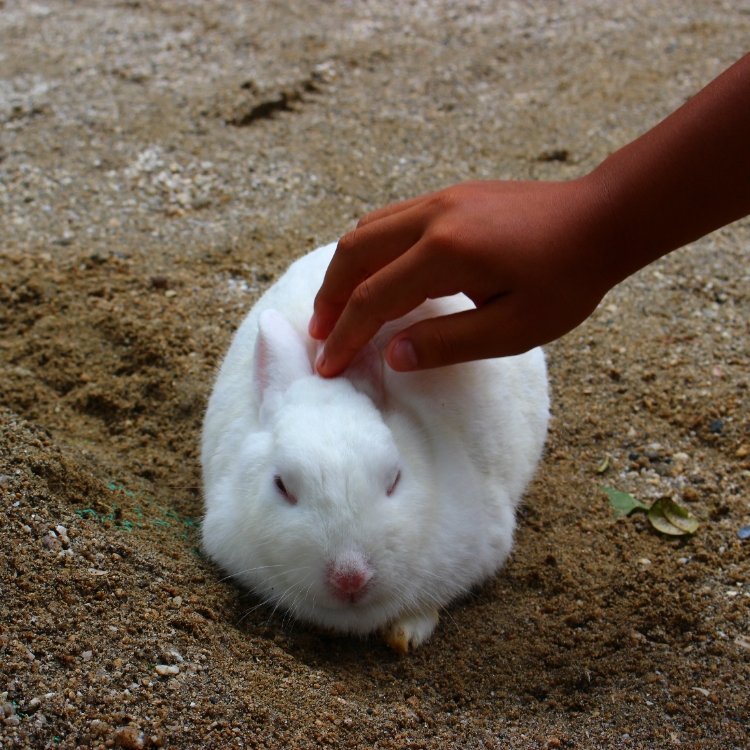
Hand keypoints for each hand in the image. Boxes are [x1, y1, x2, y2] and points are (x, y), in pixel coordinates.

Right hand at [310, 177, 612, 375]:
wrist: (603, 218)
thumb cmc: (567, 279)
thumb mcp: (515, 328)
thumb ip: (449, 343)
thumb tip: (394, 357)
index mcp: (446, 253)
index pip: (374, 299)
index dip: (346, 336)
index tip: (328, 366)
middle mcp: (433, 216)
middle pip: (355, 252)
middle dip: (330, 297)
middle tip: (322, 334)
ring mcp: (440, 199)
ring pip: (368, 229)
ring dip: (345, 269)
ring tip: (339, 306)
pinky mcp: (450, 196)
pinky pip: (391, 219)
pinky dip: (370, 250)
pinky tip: (377, 274)